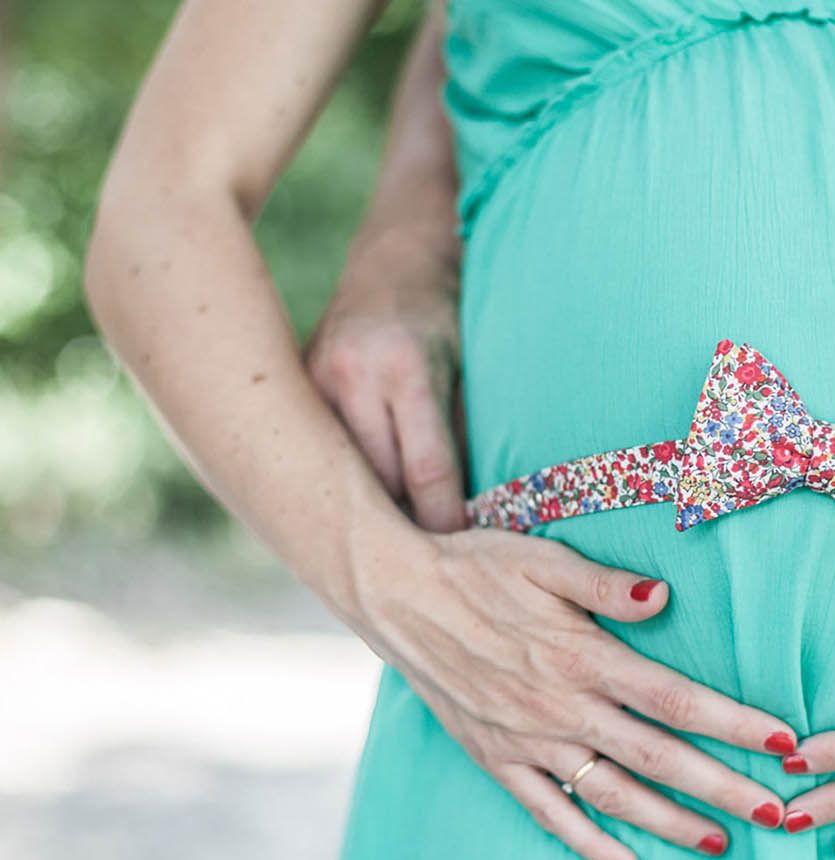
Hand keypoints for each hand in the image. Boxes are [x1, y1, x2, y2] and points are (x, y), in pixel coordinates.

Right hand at [305, 243, 465, 531]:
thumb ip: (466, 432)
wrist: (396, 260)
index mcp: (407, 368)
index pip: (427, 468)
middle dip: (405, 525)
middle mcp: (353, 375)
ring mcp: (316, 381)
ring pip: (343, 472)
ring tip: (395, 549)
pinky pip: (322, 450)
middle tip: (431, 569)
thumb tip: (481, 507)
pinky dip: (343, 480)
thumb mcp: (473, 367)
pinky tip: (358, 510)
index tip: (463, 554)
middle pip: (377, 480)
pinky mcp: (297, 386)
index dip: (445, 519)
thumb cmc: (451, 318)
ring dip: (370, 508)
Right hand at [351, 523, 797, 859]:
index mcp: (582, 656)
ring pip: (612, 794)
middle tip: (777, 813)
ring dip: (670, 822)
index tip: (782, 742)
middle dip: (722, 787)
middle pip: (658, 758)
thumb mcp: (543, 559)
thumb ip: (604, 585)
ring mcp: (528, 740)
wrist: (396, 596)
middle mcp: (561, 708)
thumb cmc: (477, 568)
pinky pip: (549, 814)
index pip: (675, 699)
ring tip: (721, 839)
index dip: (733, 723)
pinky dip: (588, 844)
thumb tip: (662, 598)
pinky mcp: (498, 758)